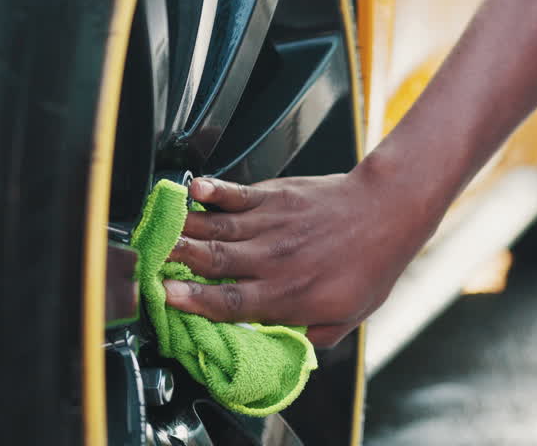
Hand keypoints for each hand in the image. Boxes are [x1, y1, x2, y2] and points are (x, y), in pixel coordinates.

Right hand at [162, 165, 433, 347]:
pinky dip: (212, 191)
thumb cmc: (369, 264)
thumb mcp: (347, 317)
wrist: (387, 211)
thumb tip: (282, 346)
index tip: (167, 297)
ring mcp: (272, 224)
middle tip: (149, 260)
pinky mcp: (274, 196)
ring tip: (157, 229)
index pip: (230, 302)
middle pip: (214, 262)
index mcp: (289, 295)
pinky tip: (194, 189)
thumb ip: (310, 337)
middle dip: (177, 261)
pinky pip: (236, 194)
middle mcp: (275, 259)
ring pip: (217, 228)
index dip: (194, 301)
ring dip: (183, 229)